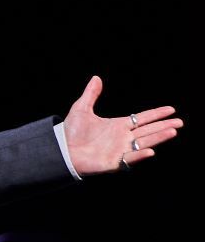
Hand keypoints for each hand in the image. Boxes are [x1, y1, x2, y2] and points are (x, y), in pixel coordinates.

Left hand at [63, 76, 182, 174]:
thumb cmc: (70, 132)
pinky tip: (150, 150)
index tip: (171, 109)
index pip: (142, 118)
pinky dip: (139, 155)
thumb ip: (91, 95)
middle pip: (148, 131)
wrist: (61, 150)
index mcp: (118, 125)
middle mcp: (122, 138)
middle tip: (179, 122)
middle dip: (164, 126)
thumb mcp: (81, 110)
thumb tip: (96, 78)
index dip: (156, 114)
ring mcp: (119, 150)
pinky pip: (129, 159)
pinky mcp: (113, 162)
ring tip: (173, 131)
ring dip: (158, 138)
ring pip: (144, 143)